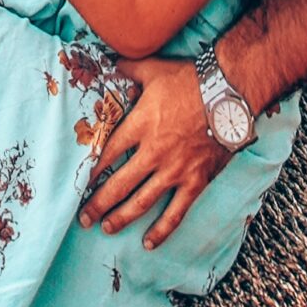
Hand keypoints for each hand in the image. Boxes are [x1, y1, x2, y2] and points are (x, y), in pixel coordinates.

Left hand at [80, 54, 230, 247]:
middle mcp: (153, 153)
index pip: (108, 154)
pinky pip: (176, 212)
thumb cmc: (189, 79)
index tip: (78, 182)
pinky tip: (148, 243)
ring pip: (142, 202)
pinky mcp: (195, 181)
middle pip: (118, 184)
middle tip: (83, 217)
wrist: (228, 92)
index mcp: (140, 126)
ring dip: (121, 217)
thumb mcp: (153, 69)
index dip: (91, 170)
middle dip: (98, 203)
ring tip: (106, 227)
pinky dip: (162, 229)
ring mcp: (174, 170)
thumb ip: (128, 69)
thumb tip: (109, 62)